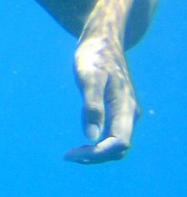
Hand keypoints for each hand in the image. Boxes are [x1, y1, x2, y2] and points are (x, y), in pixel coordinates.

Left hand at [66, 32, 137, 163]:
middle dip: (95, 156)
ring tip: (72, 154)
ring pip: (117, 144)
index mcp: (125, 108)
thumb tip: (91, 136)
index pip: (118, 142)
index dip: (96, 154)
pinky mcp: (118, 110)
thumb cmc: (94, 56)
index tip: (70, 154)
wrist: (103, 40)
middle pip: (119, 148)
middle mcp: (129, 114)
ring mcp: (125, 112)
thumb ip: (91, 106)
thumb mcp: (89, 77)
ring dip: (97, 153)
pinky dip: (98, 144)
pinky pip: (113, 135)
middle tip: (68, 156)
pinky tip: (82, 143)